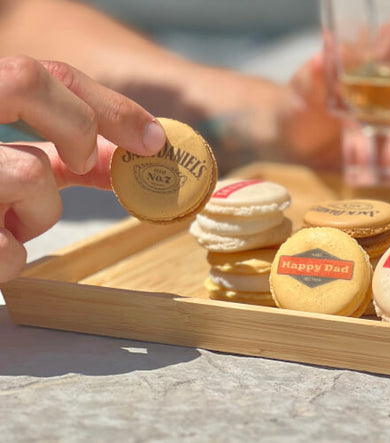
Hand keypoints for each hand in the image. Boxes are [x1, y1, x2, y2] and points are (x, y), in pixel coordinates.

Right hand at [0, 55, 165, 281]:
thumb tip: (136, 153)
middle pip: (26, 79)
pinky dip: (11, 256)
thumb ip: (67, 151)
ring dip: (38, 213)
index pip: (42, 71)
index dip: (108, 103)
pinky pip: (5, 243)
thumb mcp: (7, 162)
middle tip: (83, 162)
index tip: (152, 140)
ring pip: (29, 172)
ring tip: (8, 224)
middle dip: (77, 125)